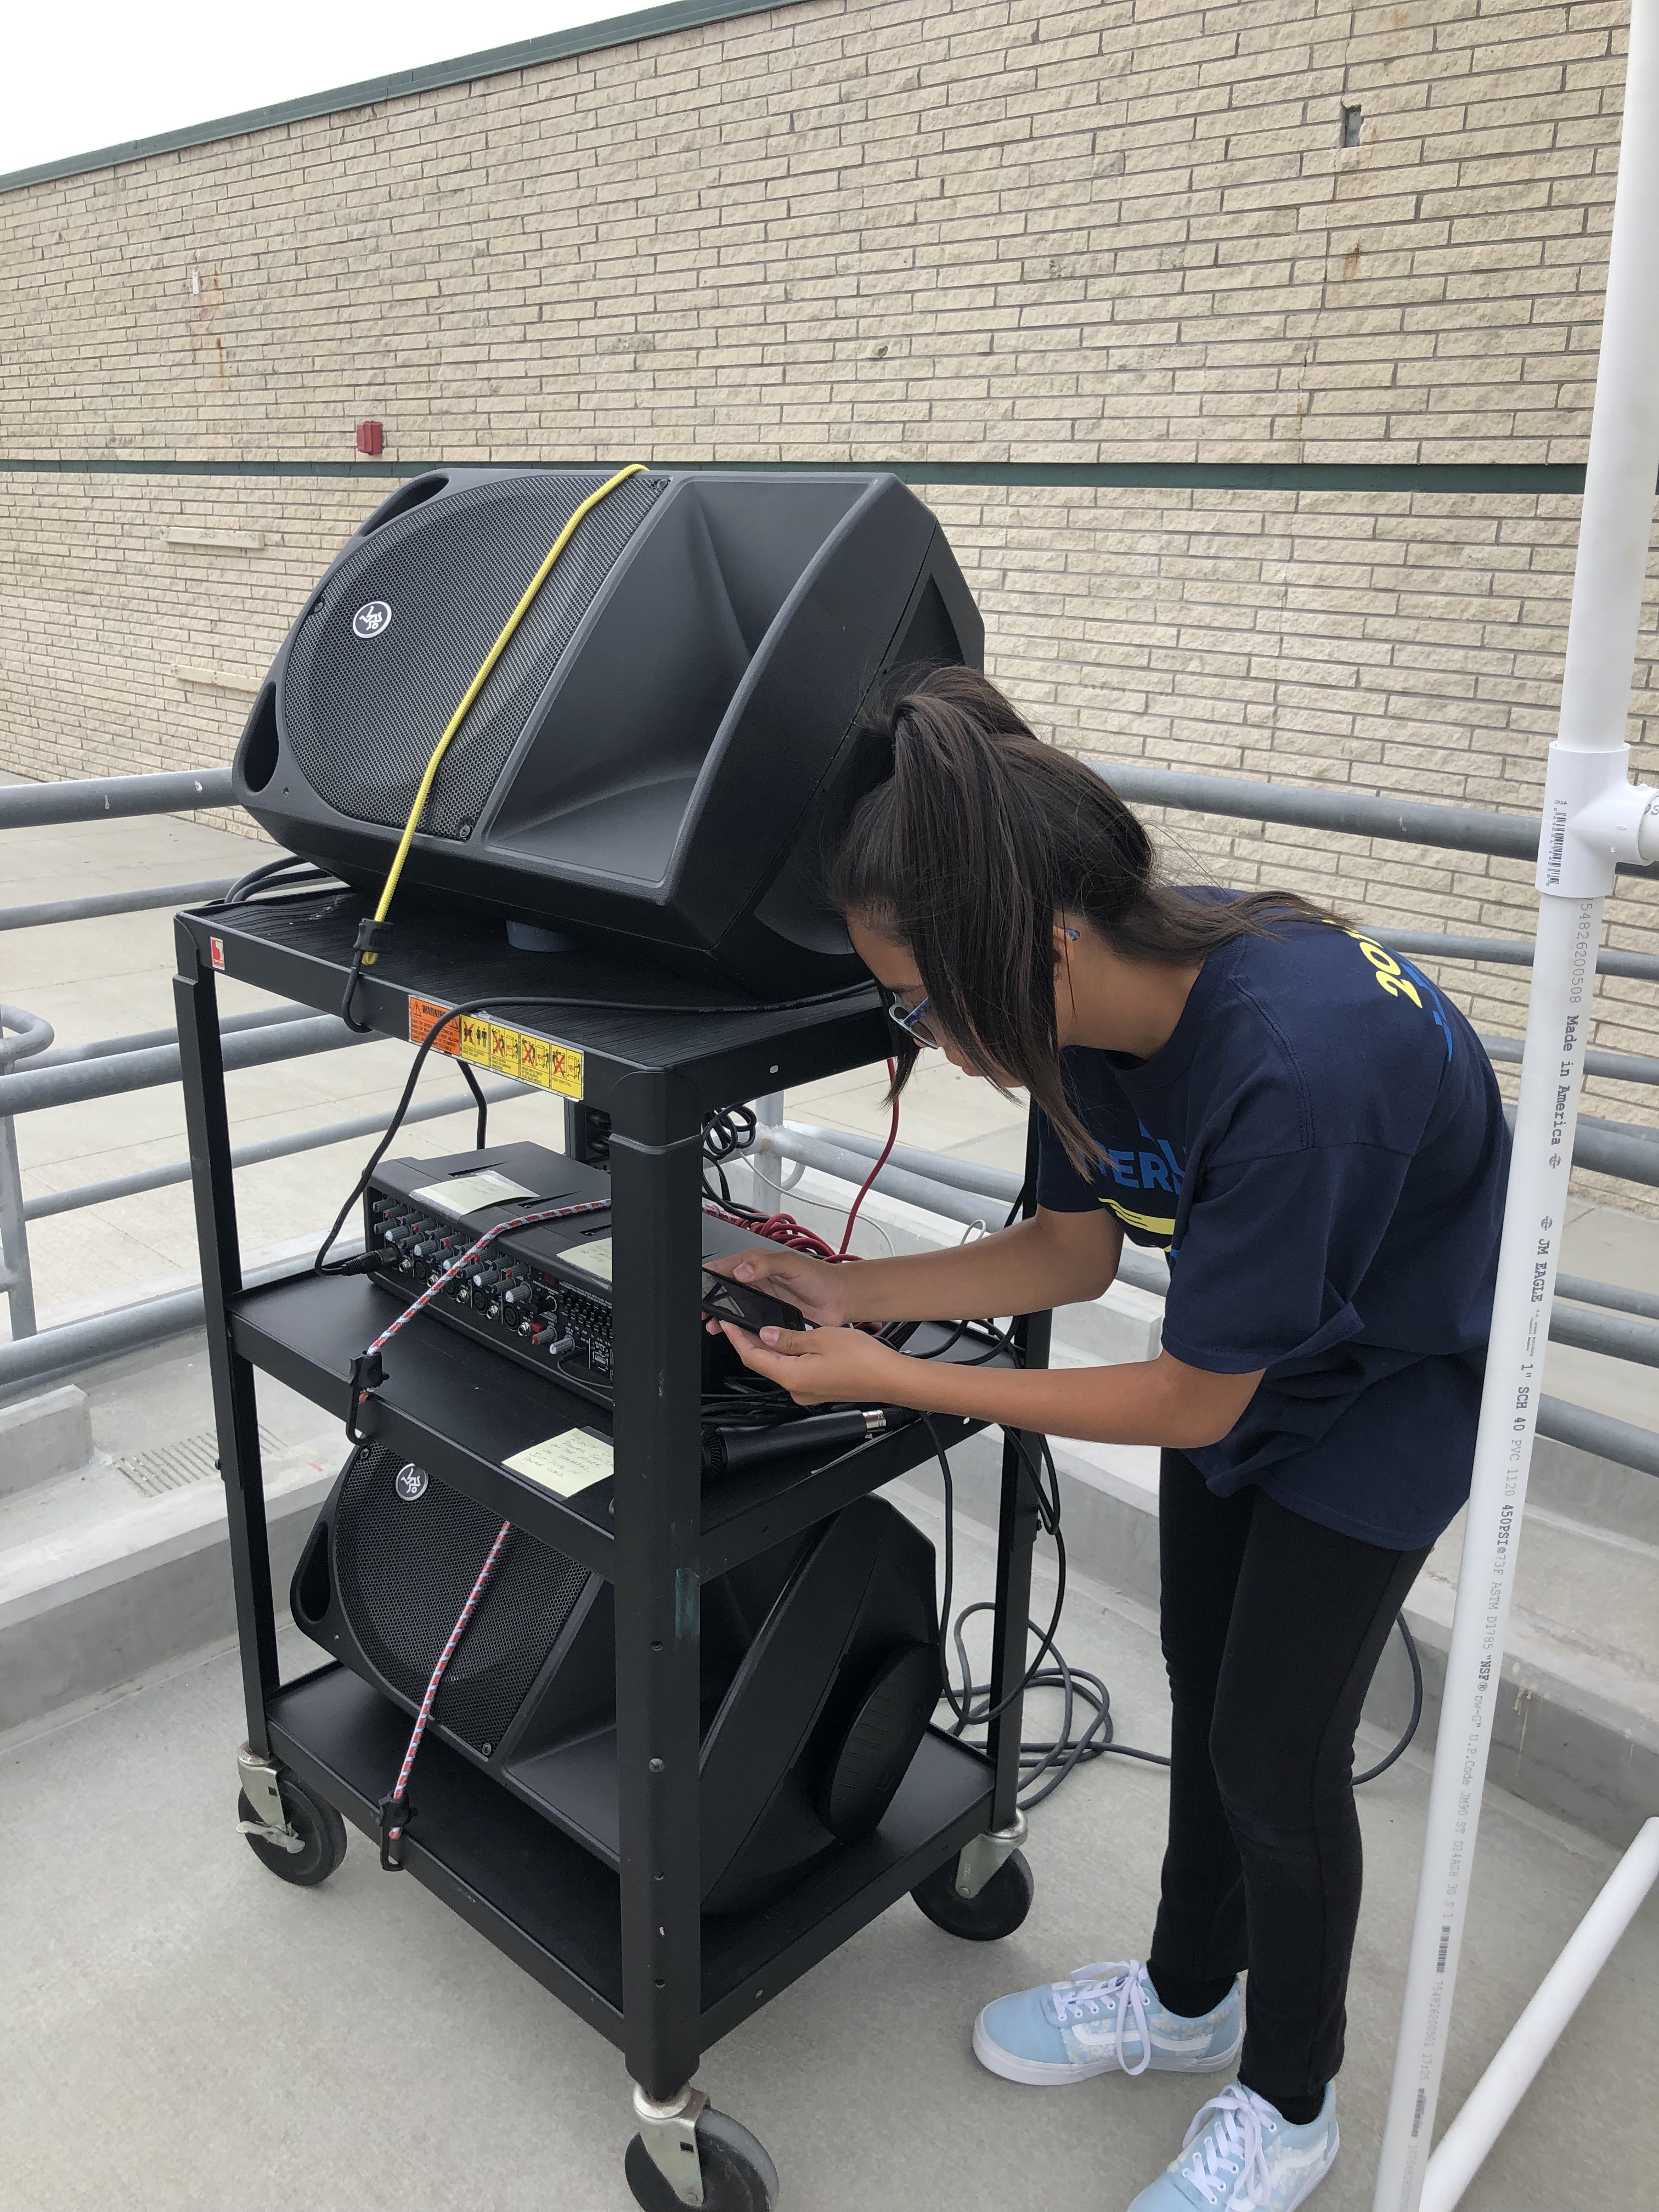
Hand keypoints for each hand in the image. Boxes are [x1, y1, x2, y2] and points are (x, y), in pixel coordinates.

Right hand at [703, 1245, 857, 1328]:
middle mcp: (757, 1281)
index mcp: (758, 1264)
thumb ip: (766, 1264)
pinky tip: (734, 1333)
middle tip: (703, 1310)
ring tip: (712, 1324)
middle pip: (725, 1289)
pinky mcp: (770, 1317)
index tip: (701, 1286)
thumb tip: (742, 1271)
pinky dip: (738, 1328)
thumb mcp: (791, 1264)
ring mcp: (763, 1300)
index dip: (711, 1275)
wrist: (840, 1299)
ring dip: (722, 1315)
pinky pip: (748, 1323)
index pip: (726, 1267)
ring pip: (734, 1307)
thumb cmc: (820, 1277)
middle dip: (712, 1299)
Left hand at [718, 1320, 913, 1406]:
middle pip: (763, 1364)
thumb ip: (789, 1337)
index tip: (727, 1323)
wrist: (892, 1379)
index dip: (737, 1338)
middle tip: (741, 1321)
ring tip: (764, 1326)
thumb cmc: (864, 1360)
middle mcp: (797, 1389)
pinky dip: (788, 1357)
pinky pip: (795, 1372)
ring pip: (780, 1367)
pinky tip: (790, 1342)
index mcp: (792, 1376)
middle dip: (751, 1342)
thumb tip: (767, 1334)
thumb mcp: (821, 1337)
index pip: (752, 1356)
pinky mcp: (820, 1391)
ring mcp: (808, 1393)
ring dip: (770, 1349)